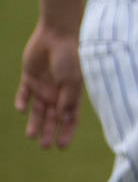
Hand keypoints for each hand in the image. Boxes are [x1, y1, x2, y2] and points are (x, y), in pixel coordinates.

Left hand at [16, 23, 83, 148]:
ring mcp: (43, 85)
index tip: (62, 147)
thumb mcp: (71, 80)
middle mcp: (57, 92)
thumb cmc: (70, 57)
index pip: (70, 117)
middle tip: (44, 146)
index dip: (67, 132)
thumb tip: (63, 118)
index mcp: (72, 93)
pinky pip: (24, 93)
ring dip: (35, 122)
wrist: (57, 35)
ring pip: (38, 109)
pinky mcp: (29, 78)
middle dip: (50, 131)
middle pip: (53, 117)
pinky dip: (22, 102)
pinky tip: (22, 109)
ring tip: (31, 135)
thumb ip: (67, 99)